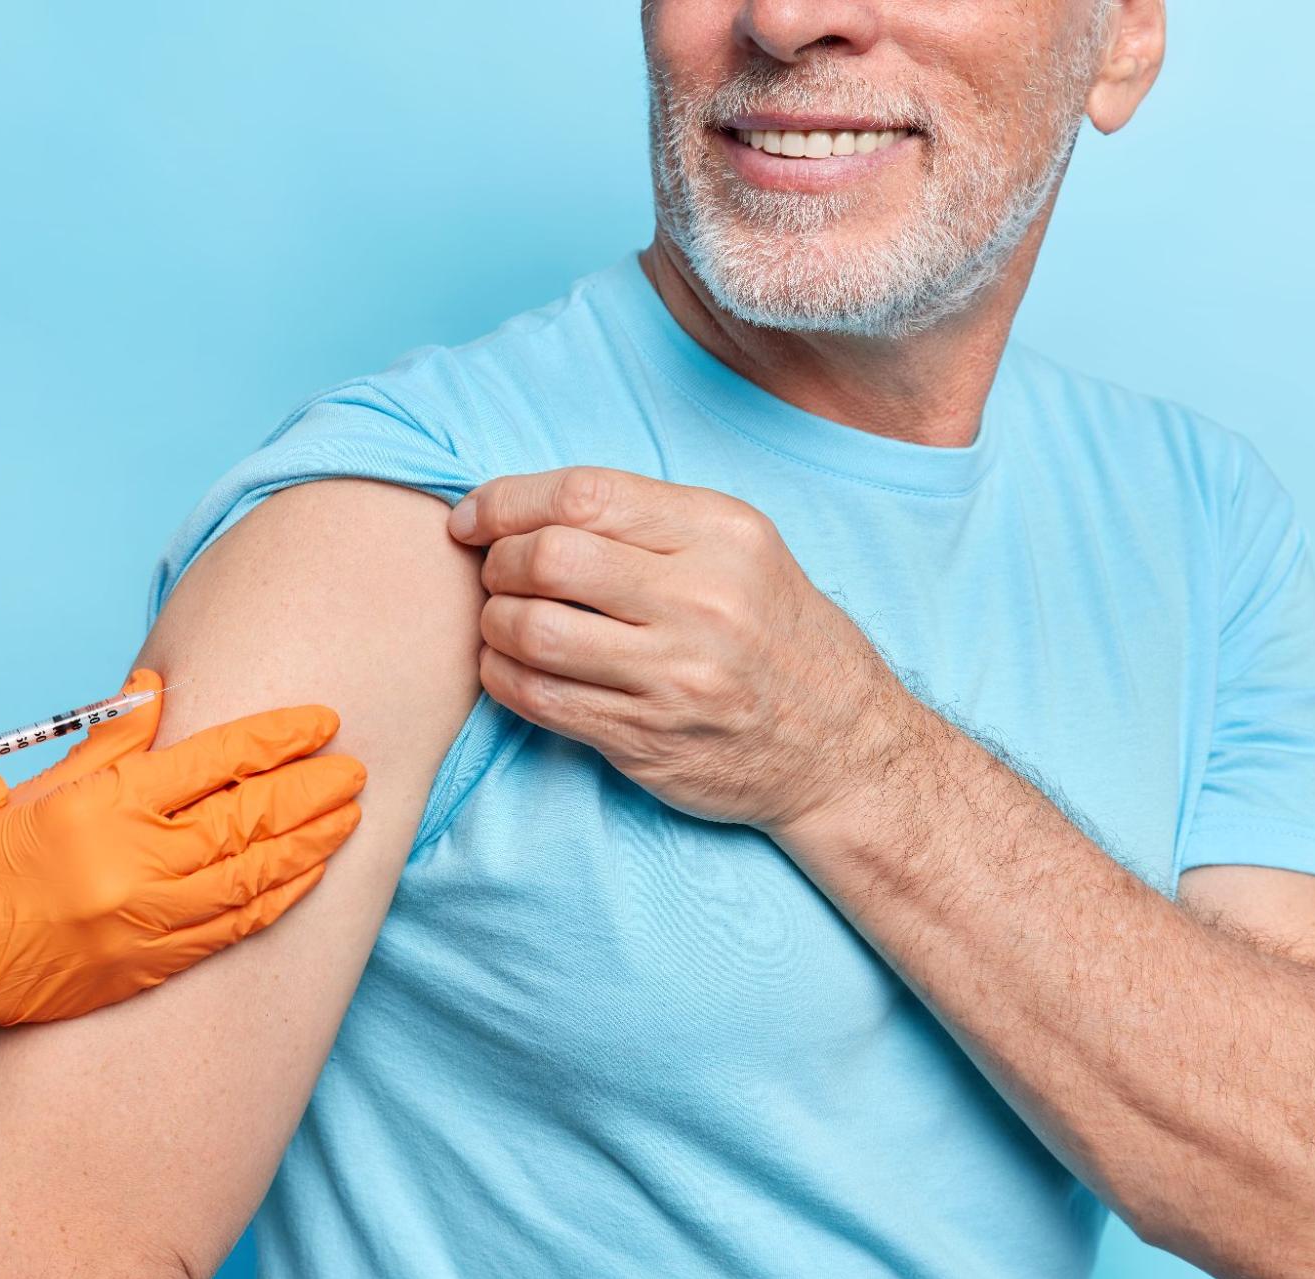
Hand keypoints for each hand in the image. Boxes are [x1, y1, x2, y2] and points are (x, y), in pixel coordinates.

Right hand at [0, 703, 364, 1055]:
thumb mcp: (41, 787)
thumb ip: (113, 741)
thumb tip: (161, 686)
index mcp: (104, 807)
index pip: (216, 761)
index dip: (279, 740)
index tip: (324, 723)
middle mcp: (131, 866)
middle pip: (249, 821)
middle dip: (312, 794)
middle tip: (355, 771)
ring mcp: (141, 925)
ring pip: (252, 880)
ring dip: (310, 847)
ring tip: (351, 818)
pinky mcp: (142, 972)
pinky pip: (229, 933)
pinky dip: (275, 902)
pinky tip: (307, 877)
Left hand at [448, 466, 889, 835]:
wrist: (841, 747)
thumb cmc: (774, 633)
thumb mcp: (740, 549)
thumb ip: (646, 521)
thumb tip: (521, 506)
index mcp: (721, 534)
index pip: (583, 495)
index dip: (506, 501)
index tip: (473, 517)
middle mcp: (702, 600)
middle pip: (548, 559)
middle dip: (497, 563)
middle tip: (495, 574)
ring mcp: (675, 676)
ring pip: (532, 632)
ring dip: (492, 623)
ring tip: (500, 622)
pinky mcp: (647, 739)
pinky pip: (540, 700)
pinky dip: (502, 677)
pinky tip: (509, 667)